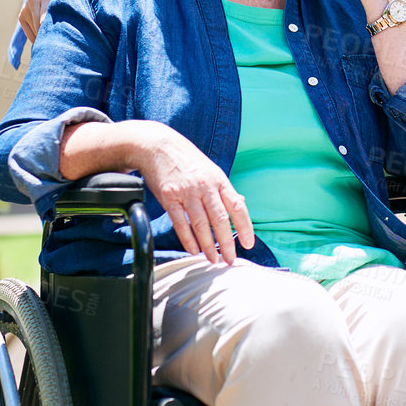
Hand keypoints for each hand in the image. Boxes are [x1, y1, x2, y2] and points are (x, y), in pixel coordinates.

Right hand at [19, 0, 67, 43]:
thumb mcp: (67, 0)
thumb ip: (67, 13)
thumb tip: (69, 32)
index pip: (46, 16)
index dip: (49, 30)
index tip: (53, 41)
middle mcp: (33, 0)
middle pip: (39, 25)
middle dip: (47, 36)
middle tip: (56, 48)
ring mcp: (25, 7)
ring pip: (34, 29)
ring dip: (42, 37)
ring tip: (51, 44)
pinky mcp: (21, 15)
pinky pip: (28, 31)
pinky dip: (34, 38)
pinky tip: (40, 42)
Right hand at [137, 124, 254, 264]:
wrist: (157, 146)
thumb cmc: (186, 160)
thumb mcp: (211, 170)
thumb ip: (224, 189)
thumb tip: (241, 204)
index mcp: (219, 180)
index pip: (237, 207)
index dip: (245, 227)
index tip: (248, 244)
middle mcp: (205, 186)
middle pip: (220, 219)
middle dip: (226, 243)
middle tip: (230, 259)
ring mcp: (186, 192)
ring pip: (200, 224)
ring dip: (208, 246)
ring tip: (213, 259)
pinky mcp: (169, 197)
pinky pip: (180, 223)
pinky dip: (188, 239)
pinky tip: (194, 249)